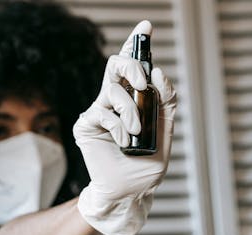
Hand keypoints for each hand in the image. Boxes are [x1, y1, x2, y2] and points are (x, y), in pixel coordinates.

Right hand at [73, 20, 176, 234]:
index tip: (146, 26)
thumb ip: (165, 104)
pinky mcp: (86, 125)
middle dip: (131, 66)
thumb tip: (159, 75)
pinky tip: (122, 142)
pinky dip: (117, 126)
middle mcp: (114, 102)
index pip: (133, 68)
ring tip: (135, 132)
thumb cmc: (145, 166)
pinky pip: (101, 113)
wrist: (128, 191)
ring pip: (112, 91)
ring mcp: (98, 112)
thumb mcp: (164, 133)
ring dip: (129, 110)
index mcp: (133, 101)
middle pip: (115, 67)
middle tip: (142, 80)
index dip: (137, 45)